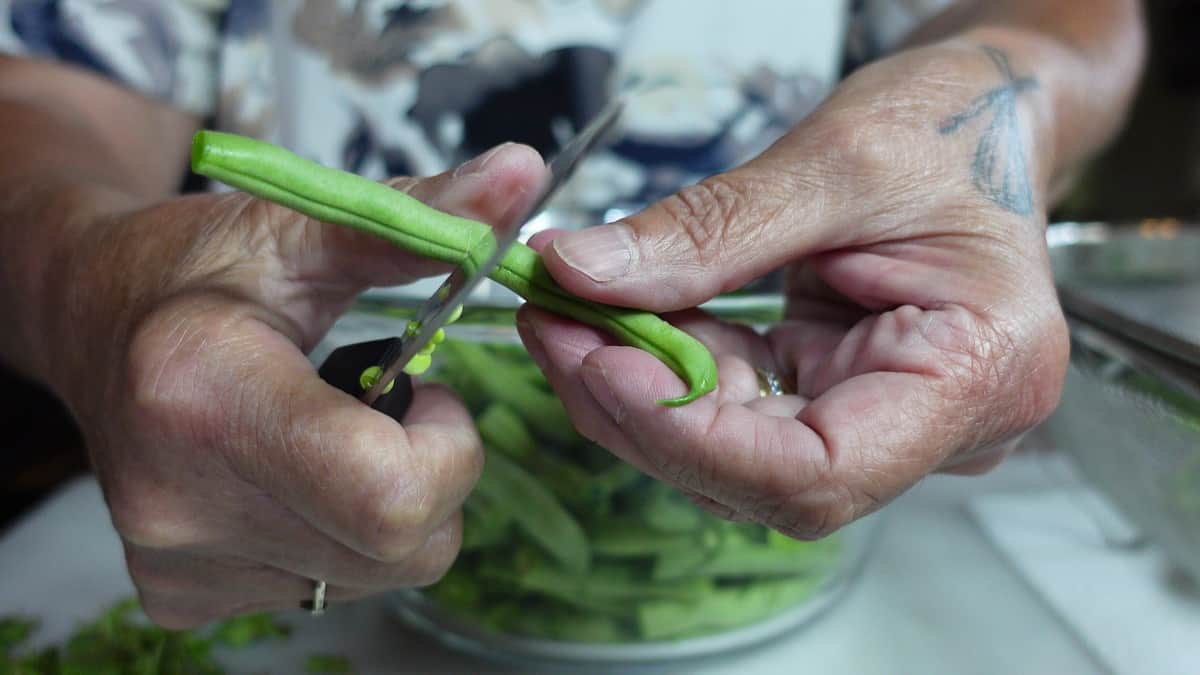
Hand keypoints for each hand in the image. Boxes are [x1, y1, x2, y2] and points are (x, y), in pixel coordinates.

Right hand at [46, 144, 544, 626]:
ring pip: (380, 576)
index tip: (425, 389)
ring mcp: (179, 562)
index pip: (392, 493)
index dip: (447, 447)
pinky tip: (292, 475)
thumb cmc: (193, 266)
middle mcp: (180, 502)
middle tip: (386, 409)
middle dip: (433, 476)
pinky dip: (341, 537)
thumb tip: (523, 175)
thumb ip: (418, 215)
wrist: (89, 321)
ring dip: (390, 508)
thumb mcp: (300, 224)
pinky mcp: (182, 595)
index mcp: (206, 395)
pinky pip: (328, 590)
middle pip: (402, 546)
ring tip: (333, 435)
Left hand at [519, 41, 1068, 538]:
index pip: (816, 474)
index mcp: (977, 376)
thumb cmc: (952, 125)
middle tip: (553, 326)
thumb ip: (708, 233)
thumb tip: (581, 274)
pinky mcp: (837, 394)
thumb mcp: (834, 162)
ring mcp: (884, 418)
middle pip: (762, 474)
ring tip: (568, 313)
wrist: (986, 112)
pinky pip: (739, 405)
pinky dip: (671, 363)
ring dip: (641, 388)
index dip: (693, 439)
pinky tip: (618, 315)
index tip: (600, 363)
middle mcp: (938, 425)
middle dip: (643, 408)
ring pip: (736, 450)